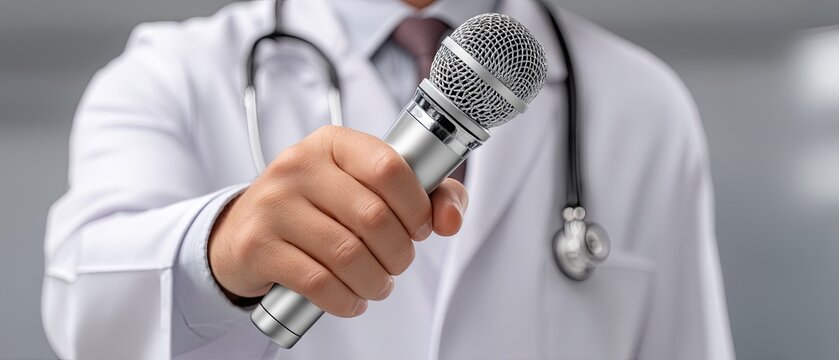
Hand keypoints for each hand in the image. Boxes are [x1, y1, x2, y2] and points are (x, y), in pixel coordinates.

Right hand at [208, 126, 467, 316]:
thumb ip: (425, 195)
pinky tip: (351, 300)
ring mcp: (273, 205)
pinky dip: (346, 300)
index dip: (416, 206)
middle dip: (399, 253)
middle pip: (374, 217)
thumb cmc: (318, 208)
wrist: (245, 230)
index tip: (418, 228)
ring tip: (376, 285)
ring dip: (375, 282)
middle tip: (397, 264)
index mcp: (333, 143)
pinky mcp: (257, 246)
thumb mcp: (366, 187)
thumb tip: (450, 220)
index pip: (389, 166)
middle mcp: (299, 166)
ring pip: (348, 254)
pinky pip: (318, 282)